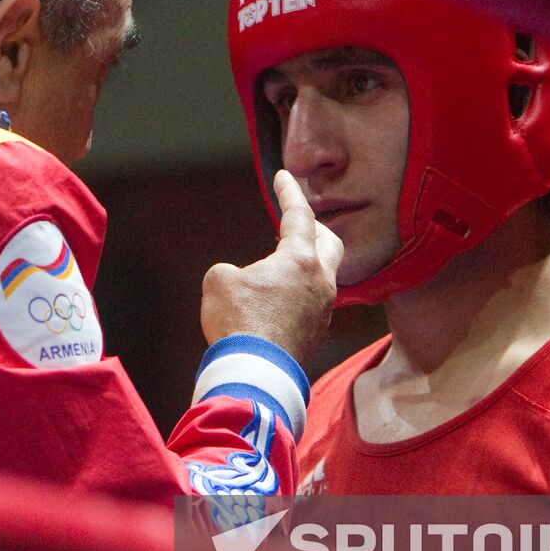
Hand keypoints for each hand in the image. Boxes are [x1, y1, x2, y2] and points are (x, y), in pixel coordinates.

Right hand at [200, 170, 342, 364]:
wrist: (255, 374)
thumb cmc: (238, 322)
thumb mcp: (219, 281)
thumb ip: (232, 272)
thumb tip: (242, 282)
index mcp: (301, 260)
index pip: (300, 215)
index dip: (289, 193)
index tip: (285, 176)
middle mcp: (321, 282)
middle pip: (330, 243)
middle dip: (314, 228)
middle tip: (297, 221)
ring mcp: (322, 311)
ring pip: (323, 276)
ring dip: (305, 265)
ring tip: (281, 264)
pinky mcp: (315, 335)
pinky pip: (313, 303)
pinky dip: (299, 292)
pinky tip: (278, 300)